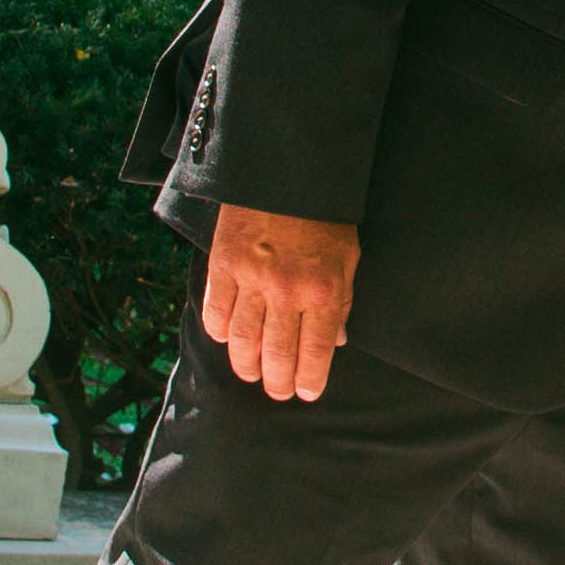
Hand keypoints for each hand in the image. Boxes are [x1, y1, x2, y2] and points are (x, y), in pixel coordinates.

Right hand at [202, 204, 361, 403]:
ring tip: (250, 374)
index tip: (306, 394)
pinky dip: (220, 330)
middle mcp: (287, 291)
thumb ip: (342, 302)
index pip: (315, 352)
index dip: (310, 380)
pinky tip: (226, 339)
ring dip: (245, 364)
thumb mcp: (348, 258)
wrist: (288, 170)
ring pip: (243, 340)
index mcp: (323, 291)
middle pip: (277, 353)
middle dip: (277, 381)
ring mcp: (251, 279)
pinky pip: (216, 311)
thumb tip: (336, 342)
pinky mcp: (223, 264)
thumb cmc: (325, 216)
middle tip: (277, 392)